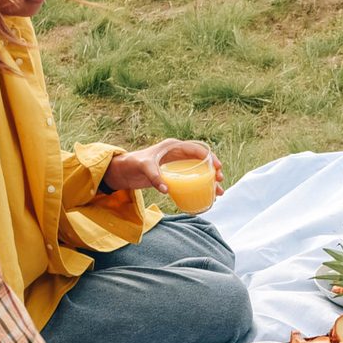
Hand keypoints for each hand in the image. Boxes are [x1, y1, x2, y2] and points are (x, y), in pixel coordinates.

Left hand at [103, 139, 225, 193]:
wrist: (122, 172)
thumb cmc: (132, 164)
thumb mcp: (144, 168)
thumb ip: (155, 176)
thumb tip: (167, 190)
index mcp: (173, 147)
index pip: (196, 149)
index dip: (209, 157)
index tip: (217, 167)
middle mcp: (176, 154)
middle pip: (201, 161)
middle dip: (213, 170)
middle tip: (220, 181)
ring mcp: (175, 165)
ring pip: (198, 171)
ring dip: (209, 181)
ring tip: (218, 192)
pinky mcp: (172, 175)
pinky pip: (190, 179)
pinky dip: (199, 186)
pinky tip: (205, 195)